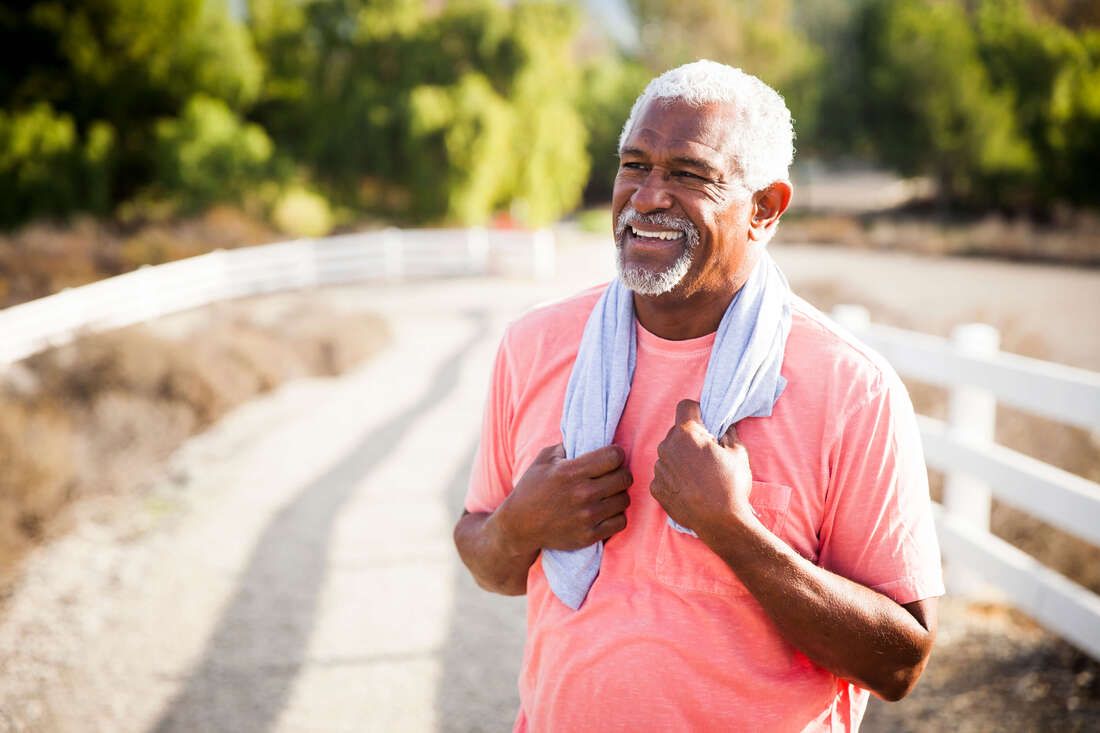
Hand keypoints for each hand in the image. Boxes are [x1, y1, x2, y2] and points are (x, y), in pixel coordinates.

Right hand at [496, 443, 632, 552]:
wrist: (520, 526)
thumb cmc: (531, 489)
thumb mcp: (543, 460)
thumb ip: (567, 446)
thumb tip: (589, 439)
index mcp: (571, 472)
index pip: (614, 457)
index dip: (616, 453)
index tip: (611, 457)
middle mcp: (582, 494)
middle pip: (624, 477)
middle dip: (620, 472)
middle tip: (612, 475)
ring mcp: (587, 516)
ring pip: (624, 499)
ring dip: (619, 494)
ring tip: (608, 493)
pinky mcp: (589, 535)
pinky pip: (620, 522)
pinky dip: (616, 515)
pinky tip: (606, 511)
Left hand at [650, 399, 752, 539]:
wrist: (721, 523)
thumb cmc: (731, 485)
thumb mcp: (738, 453)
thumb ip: (728, 433)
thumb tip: (724, 426)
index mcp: (686, 434)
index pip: (685, 406)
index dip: (697, 411)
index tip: (705, 423)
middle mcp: (666, 447)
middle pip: (676, 432)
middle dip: (689, 438)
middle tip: (706, 454)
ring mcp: (659, 469)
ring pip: (669, 454)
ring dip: (680, 458)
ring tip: (699, 476)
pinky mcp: (655, 488)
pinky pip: (664, 475)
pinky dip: (674, 478)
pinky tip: (689, 489)